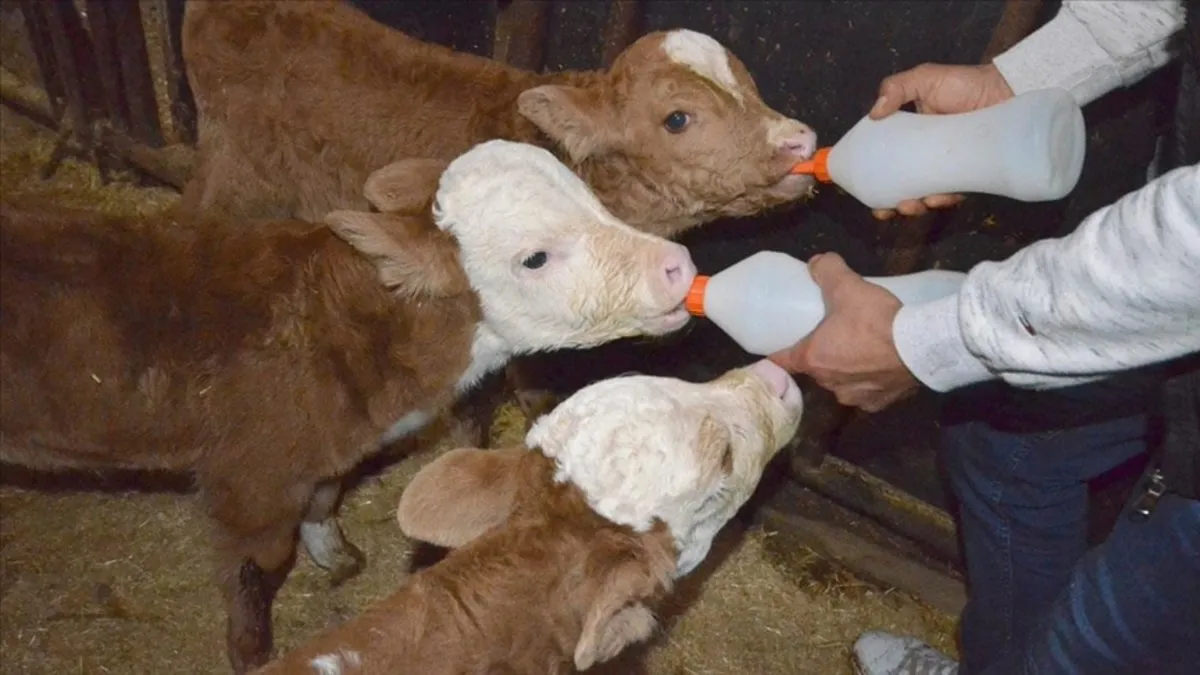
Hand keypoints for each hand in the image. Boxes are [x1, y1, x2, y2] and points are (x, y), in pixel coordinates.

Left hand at [769, 253, 920, 412]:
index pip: (783, 360)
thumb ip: (828, 270)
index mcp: (813, 359)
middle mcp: (829, 384)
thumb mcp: (848, 286)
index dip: (779, 353)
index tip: (780, 346)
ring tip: (860, 352)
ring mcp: (854, 397)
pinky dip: (870, 382)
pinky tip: (880, 369)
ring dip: (846, 371)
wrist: (922, 348)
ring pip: (842, 383)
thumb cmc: (876, 320)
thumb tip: (816, 262)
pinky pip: (867, 393)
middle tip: (834, 337)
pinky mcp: (878, 405)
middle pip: (817, 370)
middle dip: (822, 355)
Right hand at [867, 63, 1014, 220]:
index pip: (887, 160)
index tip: (864, 191)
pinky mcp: (968, 176)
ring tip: (910, 206)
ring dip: (914, 207)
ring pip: (925, 196)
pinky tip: (935, 198)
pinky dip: (941, 201)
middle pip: (902, 186)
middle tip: (886, 209)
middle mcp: (926, 155)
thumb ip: (896, 88)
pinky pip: (952, 195)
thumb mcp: (925, 78)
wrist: (1008, 91)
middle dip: (891, 204)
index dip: (874, 178)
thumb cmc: (966, 84)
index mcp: (910, 135)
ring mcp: (947, 167)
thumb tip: (873, 113)